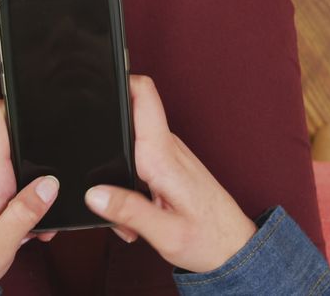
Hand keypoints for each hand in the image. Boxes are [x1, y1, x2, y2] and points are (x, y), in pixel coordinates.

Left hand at [0, 99, 58, 294]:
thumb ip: (25, 213)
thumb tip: (50, 184)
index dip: (18, 104)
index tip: (41, 106)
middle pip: (16, 146)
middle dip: (38, 172)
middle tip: (43, 212)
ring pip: (11, 167)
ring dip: (26, 193)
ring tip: (27, 228)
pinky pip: (0, 180)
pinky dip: (13, 199)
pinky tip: (14, 225)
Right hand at [83, 75, 256, 272]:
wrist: (236, 250)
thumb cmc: (209, 240)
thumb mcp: (164, 234)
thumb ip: (127, 211)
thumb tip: (93, 193)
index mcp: (163, 157)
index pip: (143, 96)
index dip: (120, 79)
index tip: (97, 81)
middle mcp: (167, 148)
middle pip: (127, 122)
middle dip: (106, 149)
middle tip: (106, 191)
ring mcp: (170, 155)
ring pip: (131, 147)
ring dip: (119, 177)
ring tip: (131, 215)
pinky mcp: (170, 166)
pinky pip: (141, 162)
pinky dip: (131, 186)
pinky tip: (139, 213)